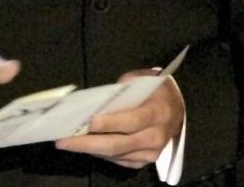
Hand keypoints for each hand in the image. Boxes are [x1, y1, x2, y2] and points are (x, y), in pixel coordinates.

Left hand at [55, 70, 183, 169]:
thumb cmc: (157, 91)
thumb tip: (98, 102)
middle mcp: (156, 136)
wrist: (179, 110)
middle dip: (87, 143)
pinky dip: (101, 154)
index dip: (109, 123)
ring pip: (115, 155)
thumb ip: (124, 89)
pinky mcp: (145, 162)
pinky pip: (118, 160)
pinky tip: (87, 146)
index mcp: (158, 112)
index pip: (131, 121)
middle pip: (118, 144)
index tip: (87, 122)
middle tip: (63, 141)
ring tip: (68, 143)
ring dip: (89, 150)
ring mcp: (151, 152)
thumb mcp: (144, 80)